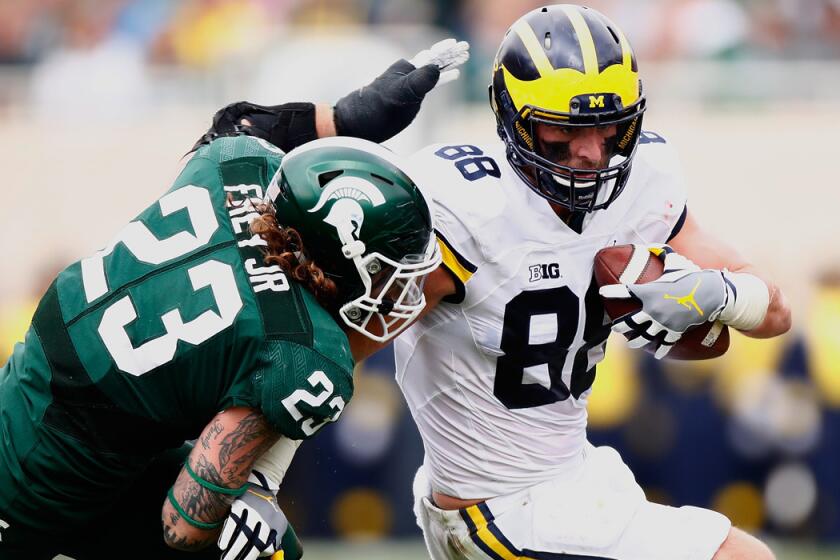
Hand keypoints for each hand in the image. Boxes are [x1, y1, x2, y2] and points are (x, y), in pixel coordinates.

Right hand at [218, 471, 301, 559]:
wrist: (260, 486)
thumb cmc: (269, 510)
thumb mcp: (278, 522)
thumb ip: (274, 540)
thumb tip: (264, 555)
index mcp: (275, 523)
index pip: (267, 546)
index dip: (255, 555)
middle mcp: (265, 518)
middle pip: (253, 543)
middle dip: (243, 556)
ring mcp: (252, 512)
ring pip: (242, 535)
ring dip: (233, 550)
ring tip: (226, 559)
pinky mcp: (240, 506)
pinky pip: (232, 524)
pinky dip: (226, 536)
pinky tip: (223, 545)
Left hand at [333, 38, 469, 141]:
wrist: (354, 124)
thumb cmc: (374, 110)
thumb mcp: (397, 96)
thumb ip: (418, 82)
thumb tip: (436, 69)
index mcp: (406, 70)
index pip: (432, 57)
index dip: (448, 52)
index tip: (462, 47)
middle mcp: (407, 75)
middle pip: (433, 61)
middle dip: (449, 56)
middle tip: (465, 49)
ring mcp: (406, 86)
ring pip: (431, 72)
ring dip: (446, 66)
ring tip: (460, 61)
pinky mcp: (405, 98)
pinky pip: (428, 83)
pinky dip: (439, 79)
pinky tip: (448, 77)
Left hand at [599, 246, 729, 358]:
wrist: (712, 293)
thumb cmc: (692, 275)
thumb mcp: (676, 263)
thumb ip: (663, 254)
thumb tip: (654, 246)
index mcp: (649, 292)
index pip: (624, 292)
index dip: (611, 292)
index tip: (602, 293)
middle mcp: (652, 310)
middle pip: (629, 322)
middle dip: (620, 325)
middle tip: (616, 326)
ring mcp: (663, 323)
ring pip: (644, 336)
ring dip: (636, 341)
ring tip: (631, 342)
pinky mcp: (675, 331)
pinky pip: (664, 344)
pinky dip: (660, 350)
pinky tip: (656, 354)